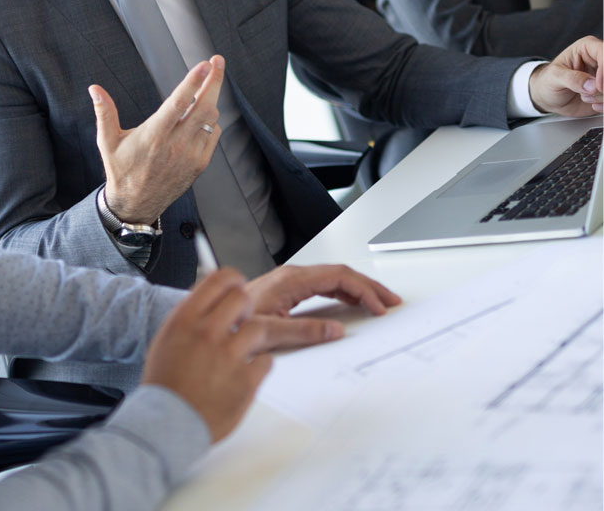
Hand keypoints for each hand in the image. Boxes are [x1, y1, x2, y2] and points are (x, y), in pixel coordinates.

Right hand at [89, 55, 224, 223]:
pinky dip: (211, 120)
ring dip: (211, 98)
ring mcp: (191, 155)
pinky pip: (213, 135)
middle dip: (213, 81)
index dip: (194, 81)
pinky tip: (202, 114)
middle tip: (217, 62)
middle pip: (204, 106)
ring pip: (211, 119)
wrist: (136, 204)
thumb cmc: (121, 170)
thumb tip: (94, 89)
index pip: (179, 103)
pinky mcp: (199, 164)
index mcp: (154, 135)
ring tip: (208, 84)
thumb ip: (105, 112)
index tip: (205, 64)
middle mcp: (176, 144)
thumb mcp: (107, 141)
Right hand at [141, 268, 272, 442]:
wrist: (167, 423)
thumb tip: (210, 296)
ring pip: (258, 328)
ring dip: (253, 337)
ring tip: (242, 349)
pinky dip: (259, 366)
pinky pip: (266, 361)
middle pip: (241, 298)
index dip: (233, 279)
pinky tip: (245, 372)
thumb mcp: (169, 337)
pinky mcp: (245, 382)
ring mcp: (228, 357)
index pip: (219, 279)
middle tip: (242, 319)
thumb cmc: (166, 383)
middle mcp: (207, 333)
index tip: (237, 286)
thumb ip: (191, 315)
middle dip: (244, 307)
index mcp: (186, 319)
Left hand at [241, 263, 401, 349]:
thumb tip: (337, 331)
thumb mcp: (270, 330)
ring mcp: (291, 280)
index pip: (338, 276)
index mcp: (292, 279)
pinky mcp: (288, 288)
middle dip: (368, 285)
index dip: (364, 289)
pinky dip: (344, 292)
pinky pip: (323, 285)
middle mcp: (293, 275)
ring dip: (358, 288)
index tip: (380, 305)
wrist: (214, 319)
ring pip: (333, 278)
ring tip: (378, 302)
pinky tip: (353, 302)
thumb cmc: (235, 322)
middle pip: (340, 273)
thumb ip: (303, 331)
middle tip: (391, 300)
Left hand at [528, 35, 602, 115]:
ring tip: (585, 97)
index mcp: (588, 48)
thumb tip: (592, 85)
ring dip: (603, 97)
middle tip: (592, 93)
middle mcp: (600, 60)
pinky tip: (593, 105)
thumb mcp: (554, 77)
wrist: (547, 97)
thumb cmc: (548, 81)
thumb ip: (572, 79)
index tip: (598, 86)